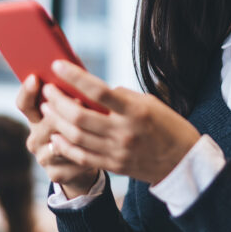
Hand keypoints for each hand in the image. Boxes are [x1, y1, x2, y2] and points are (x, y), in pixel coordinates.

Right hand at [15, 75, 99, 195]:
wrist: (80, 166)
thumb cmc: (79, 130)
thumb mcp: (72, 112)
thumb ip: (70, 98)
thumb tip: (77, 77)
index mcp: (36, 119)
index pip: (24, 103)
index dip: (27, 91)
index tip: (34, 78)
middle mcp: (35, 138)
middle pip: (45, 122)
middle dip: (64, 110)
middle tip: (80, 100)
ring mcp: (43, 157)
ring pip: (59, 143)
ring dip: (77, 134)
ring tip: (93, 126)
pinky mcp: (55, 174)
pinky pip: (73, 161)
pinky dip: (87, 154)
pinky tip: (98, 149)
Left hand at [41, 60, 201, 184]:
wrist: (183, 162)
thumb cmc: (167, 126)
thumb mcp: (150, 103)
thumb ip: (121, 97)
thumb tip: (92, 89)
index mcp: (136, 111)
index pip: (99, 91)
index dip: (75, 77)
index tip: (58, 66)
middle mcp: (125, 132)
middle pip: (80, 116)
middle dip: (58, 101)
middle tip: (47, 90)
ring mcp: (118, 151)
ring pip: (76, 137)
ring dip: (56, 121)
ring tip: (47, 109)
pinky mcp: (114, 165)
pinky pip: (82, 157)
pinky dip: (64, 146)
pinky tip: (55, 135)